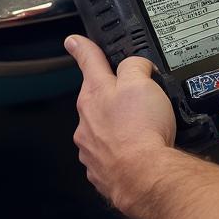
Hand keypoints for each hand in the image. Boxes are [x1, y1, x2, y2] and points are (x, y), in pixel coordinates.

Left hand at [65, 35, 175, 217]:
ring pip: (103, 126)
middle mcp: (86, 120)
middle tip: (139, 98)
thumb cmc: (141, 130)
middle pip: (98, 97)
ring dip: (119, 125)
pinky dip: (123, 149)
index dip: (82, 48)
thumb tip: (134, 66)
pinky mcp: (100, 169)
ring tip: (145, 129)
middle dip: (113, 95)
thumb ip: (134, 66)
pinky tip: (140, 149)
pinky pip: (110, 151)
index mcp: (94, 93)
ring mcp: (90, 146)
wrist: (144, 176)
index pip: (87, 61)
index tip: (73, 42)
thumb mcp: (143, 82)